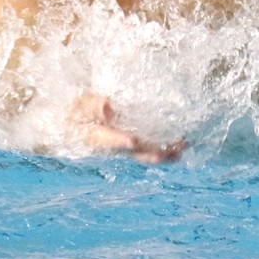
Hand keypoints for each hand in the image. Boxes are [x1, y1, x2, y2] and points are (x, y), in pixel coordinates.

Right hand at [70, 92, 185, 163]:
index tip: (132, 141)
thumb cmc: (78, 110)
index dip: (119, 141)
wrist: (77, 125)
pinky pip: (151, 150)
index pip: (107, 141)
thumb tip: (107, 107)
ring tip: (181, 147)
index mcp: (95, 138)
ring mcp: (125, 148)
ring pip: (145, 154)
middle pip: (132, 153)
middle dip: (150, 153)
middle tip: (166, 152)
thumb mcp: (81, 104)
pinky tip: (182, 146)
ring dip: (164, 153)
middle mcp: (113, 147)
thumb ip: (93, 106)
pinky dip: (167, 149)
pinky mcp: (135, 146)